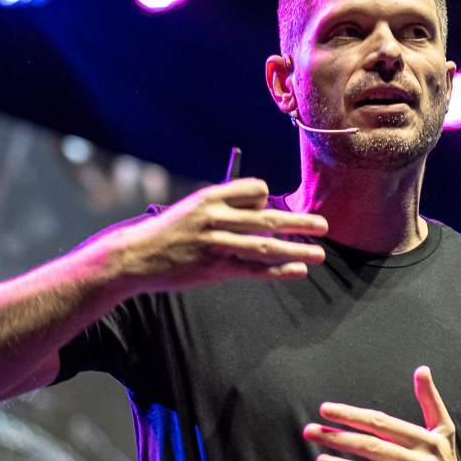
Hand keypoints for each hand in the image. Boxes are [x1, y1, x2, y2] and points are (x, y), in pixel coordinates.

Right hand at [104, 178, 327, 293]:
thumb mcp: (194, 208)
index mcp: (211, 198)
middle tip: (324, 225)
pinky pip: (254, 269)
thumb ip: (226, 207)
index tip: (273, 209)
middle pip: (269, 217)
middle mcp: (216, 218)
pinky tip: (298, 270)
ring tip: (320, 252)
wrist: (136, 256)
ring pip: (266, 245)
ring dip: (297, 249)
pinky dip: (279, 270)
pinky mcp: (214, 269)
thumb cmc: (170, 231)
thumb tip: (264, 209)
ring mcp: (216, 244)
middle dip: (300, 222)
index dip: (268, 199)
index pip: (255, 189)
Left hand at [303, 366, 460, 460]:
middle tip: (310, 431)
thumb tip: (422, 369)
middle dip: (340, 437)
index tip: (326, 409)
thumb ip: (430, 400)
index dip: (352, 415)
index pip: (381, 422)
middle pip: (374, 446)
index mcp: (425, 438)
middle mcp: (422, 460)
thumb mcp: (444, 430)